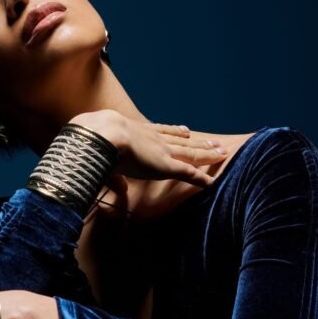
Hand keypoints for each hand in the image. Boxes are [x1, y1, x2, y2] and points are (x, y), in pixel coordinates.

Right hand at [72, 110, 226, 186]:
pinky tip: (212, 182)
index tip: (185, 130)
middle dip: (198, 141)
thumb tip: (120, 188)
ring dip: (207, 152)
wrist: (103, 134)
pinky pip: (189, 173)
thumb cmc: (95, 140)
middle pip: (182, 140)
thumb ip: (113, 174)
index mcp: (138, 131)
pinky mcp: (167, 165)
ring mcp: (163, 151)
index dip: (174, 131)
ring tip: (222, 151)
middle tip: (214, 140)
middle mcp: (154, 139)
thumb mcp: (102, 154)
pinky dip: (201, 178)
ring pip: (191, 152)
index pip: (161, 131)